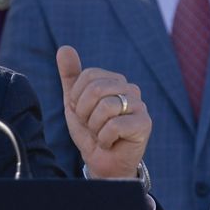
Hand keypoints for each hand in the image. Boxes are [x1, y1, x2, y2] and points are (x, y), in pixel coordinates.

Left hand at [56, 46, 150, 178]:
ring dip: (95, 127)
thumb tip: (64, 48)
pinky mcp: (144, 124)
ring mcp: (140, 105)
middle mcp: (130, 89)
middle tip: (92, 126)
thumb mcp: (75, 102)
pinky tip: (110, 142)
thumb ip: (70, 76)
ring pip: (105, 107)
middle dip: (85, 113)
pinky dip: (104, 138)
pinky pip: (114, 125)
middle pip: (95, 89)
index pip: (87, 77)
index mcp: (113, 80)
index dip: (77, 98)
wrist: (102, 161)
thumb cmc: (91, 131)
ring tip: (101, 134)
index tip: (83, 113)